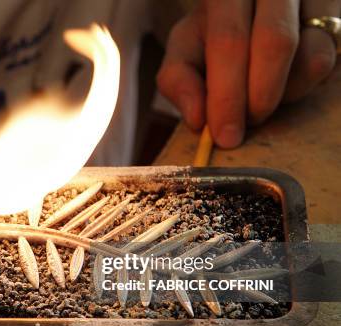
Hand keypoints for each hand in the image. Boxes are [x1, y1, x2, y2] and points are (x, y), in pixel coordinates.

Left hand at [157, 0, 338, 147]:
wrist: (252, 7)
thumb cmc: (214, 31)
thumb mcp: (186, 48)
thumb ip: (178, 78)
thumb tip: (197, 118)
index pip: (228, 40)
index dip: (226, 95)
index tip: (223, 135)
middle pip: (275, 43)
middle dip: (256, 99)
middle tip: (241, 131)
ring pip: (310, 57)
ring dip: (279, 96)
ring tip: (254, 98)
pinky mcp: (334, 16)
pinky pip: (326, 62)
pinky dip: (299, 86)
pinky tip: (280, 80)